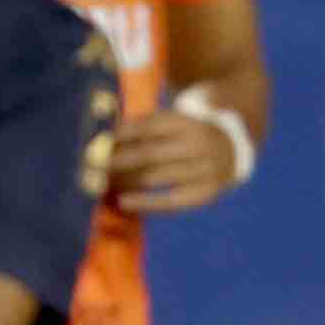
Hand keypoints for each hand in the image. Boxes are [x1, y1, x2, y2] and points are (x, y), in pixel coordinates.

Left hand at [107, 104, 252, 215]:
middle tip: (90, 168)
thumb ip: (144, 128)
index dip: (118, 135)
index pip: (146, 127)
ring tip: (99, 184)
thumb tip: (101, 139)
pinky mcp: (206, 192)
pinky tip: (122, 202)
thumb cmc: (187, 135)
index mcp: (187, 121)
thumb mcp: (173, 122)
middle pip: (148, 153)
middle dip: (115, 161)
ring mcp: (204, 169)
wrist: (234, 145)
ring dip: (124, 182)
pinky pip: (171, 201)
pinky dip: (145, 203)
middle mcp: (197, 144)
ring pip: (155, 177)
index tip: (95, 143)